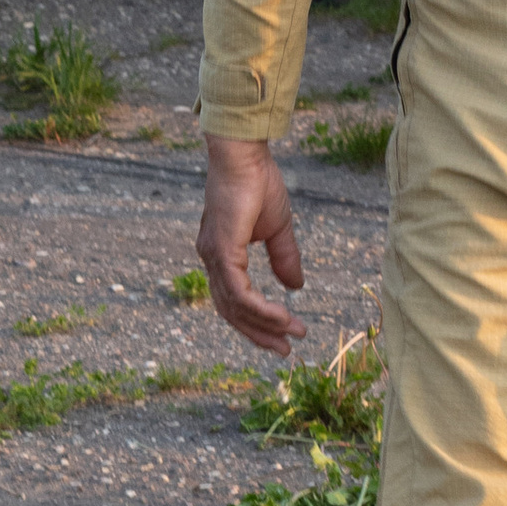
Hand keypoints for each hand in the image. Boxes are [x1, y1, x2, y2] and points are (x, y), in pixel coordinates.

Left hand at [198, 134, 306, 349]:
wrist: (245, 156)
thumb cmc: (257, 184)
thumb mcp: (278, 229)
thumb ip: (284, 259)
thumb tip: (295, 287)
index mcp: (220, 255)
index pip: (234, 300)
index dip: (258, 320)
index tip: (286, 334)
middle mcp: (211, 259)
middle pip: (231, 311)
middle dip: (259, 333)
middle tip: (286, 350)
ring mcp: (213, 256)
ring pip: (235, 306)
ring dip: (265, 324)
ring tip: (292, 334)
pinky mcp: (221, 250)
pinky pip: (239, 293)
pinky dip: (260, 309)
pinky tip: (282, 315)